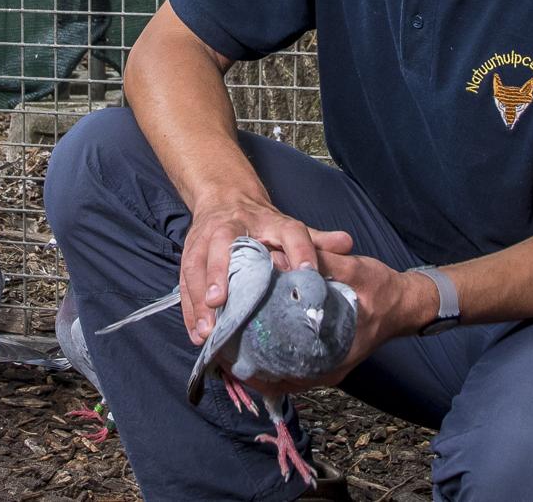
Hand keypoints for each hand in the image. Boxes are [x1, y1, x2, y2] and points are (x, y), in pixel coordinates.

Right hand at [180, 197, 351, 344]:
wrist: (224, 197)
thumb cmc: (263, 222)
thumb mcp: (290, 227)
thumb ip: (317, 240)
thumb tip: (347, 244)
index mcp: (269, 221)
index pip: (290, 232)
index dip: (301, 250)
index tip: (308, 272)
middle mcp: (233, 226)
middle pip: (224, 244)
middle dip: (219, 272)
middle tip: (222, 301)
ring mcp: (206, 238)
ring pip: (197, 264)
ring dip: (199, 298)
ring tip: (208, 330)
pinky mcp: (189, 253)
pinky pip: (184, 280)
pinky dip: (189, 308)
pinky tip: (196, 333)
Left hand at [243, 251, 435, 398]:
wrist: (405, 302)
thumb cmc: (382, 288)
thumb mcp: (354, 270)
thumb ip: (317, 264)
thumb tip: (276, 257)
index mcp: (335, 355)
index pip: (287, 374)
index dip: (255, 370)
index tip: (229, 357)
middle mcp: (328, 369)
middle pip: (281, 378)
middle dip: (250, 367)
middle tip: (222, 350)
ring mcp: (327, 366)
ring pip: (284, 373)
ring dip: (259, 362)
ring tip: (229, 346)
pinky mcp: (325, 357)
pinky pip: (292, 364)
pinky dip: (272, 356)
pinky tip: (254, 339)